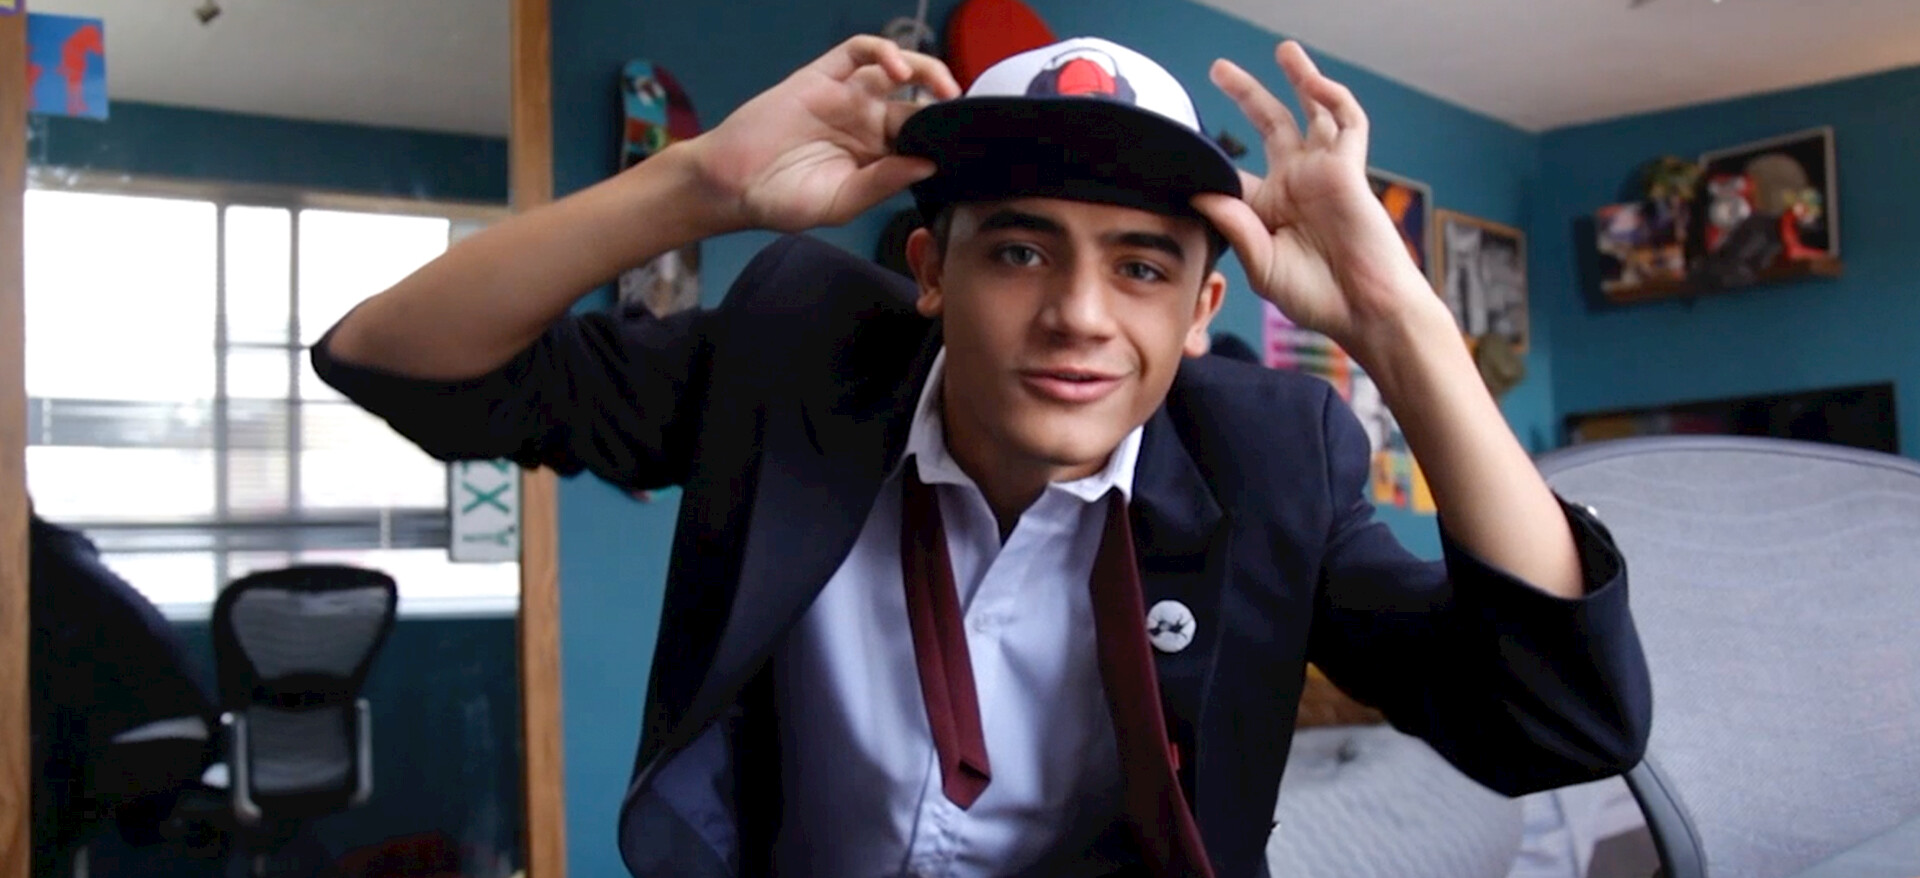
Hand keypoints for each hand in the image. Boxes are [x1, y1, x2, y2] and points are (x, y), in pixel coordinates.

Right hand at [684, 36, 960, 233]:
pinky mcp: (822, 75)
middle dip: (945, 107)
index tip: (968, 147)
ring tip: (947, 88)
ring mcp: (846, 96)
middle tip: (965, 117)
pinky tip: (897, 71)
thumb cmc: (783, 200)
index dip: (946, 139)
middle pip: (918, 103)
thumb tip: (929, 166)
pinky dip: (883, 53)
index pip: (923, 141)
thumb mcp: (842, 202)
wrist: (732, 185)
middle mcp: (866, 123)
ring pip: (897, 70)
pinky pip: (859, 52)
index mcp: (877, 157)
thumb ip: (884, 182)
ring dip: (927, 71)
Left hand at [1192, 42, 1438, 355]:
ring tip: (1284, 49)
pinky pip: (1347, 123)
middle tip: (1218, 69)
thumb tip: (1200, 192)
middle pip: (1269, 124)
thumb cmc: (1316, 296)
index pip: (1234, 171)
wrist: (1364, 310)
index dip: (1209, 160)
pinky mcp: (1349, 170)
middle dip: (1246, 94)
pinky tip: (1313, 84)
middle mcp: (1295, 182)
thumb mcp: (1263, 265)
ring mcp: (1323, 173)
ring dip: (1300, 78)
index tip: (1176, 148)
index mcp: (1268, 207)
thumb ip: (1235, 227)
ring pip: (1312, 112)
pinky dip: (1333, 99)